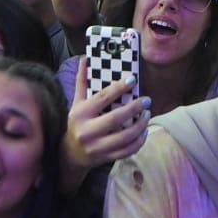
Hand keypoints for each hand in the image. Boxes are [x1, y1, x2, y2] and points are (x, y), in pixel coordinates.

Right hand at [64, 58, 150, 174]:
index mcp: (80, 114)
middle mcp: (87, 131)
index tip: (132, 80)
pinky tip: (144, 131)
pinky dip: (139, 142)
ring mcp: (96, 147)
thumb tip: (85, 59)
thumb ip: (82, 81)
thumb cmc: (76, 123)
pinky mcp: (105, 158)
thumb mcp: (76, 102)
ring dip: (140, 126)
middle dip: (134, 108)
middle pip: (116, 118)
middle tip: (147, 100)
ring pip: (124, 137)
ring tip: (148, 115)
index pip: (102, 98)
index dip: (118, 88)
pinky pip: (126, 151)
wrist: (70, 154)